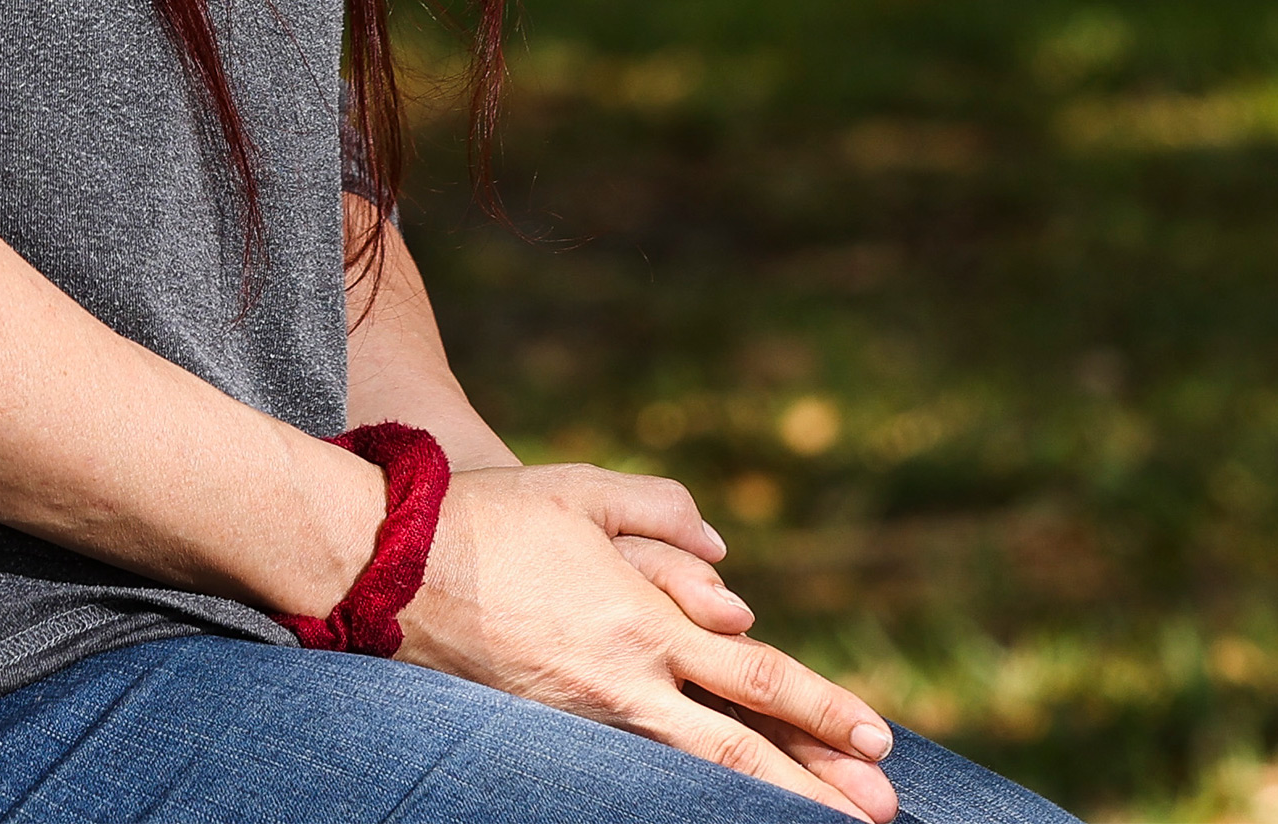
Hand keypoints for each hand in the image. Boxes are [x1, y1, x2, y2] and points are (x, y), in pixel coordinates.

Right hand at [395, 465, 897, 821]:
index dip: (822, 709)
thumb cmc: (495, 518)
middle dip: (815, 786)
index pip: (756, 675)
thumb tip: (729, 561)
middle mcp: (626, 681)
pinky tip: (711, 813)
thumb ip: (666, 513)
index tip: (879, 739)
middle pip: (739, 748)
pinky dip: (683, 798)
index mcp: (646, 618)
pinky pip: (632, 775)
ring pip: (692, 775)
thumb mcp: (588, 487)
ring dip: (762, 804)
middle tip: (883, 816)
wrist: (394, 567)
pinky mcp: (547, 738)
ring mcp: (586, 719)